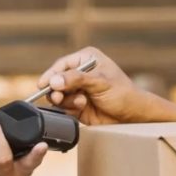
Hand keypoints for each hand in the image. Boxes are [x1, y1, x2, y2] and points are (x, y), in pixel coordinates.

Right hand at [37, 46, 161, 124]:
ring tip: (81, 103)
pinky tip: (81, 108)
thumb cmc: (123, 94)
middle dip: (57, 90)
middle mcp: (80, 73)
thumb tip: (54, 80)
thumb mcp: (100, 83)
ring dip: (66, 100)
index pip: (62, 65)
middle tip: (59, 98)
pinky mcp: (77, 105)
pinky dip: (68, 109)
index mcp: (86, 59)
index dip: (50, 74)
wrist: (132, 116)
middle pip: (56, 80)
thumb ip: (77, 80)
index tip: (43, 84)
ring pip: (58, 95)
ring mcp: (78, 89)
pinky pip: (63, 107)